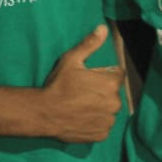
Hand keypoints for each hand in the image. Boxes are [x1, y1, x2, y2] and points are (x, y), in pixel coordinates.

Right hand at [40, 25, 125, 142]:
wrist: (44, 113)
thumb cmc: (58, 85)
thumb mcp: (71, 60)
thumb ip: (90, 44)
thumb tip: (103, 27)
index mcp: (111, 83)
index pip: (117, 74)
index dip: (104, 75)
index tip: (90, 78)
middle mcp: (115, 102)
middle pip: (114, 93)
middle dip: (103, 92)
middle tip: (83, 93)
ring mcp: (109, 120)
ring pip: (110, 110)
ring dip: (101, 108)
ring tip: (81, 106)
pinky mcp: (102, 134)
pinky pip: (104, 125)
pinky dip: (96, 123)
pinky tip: (82, 118)